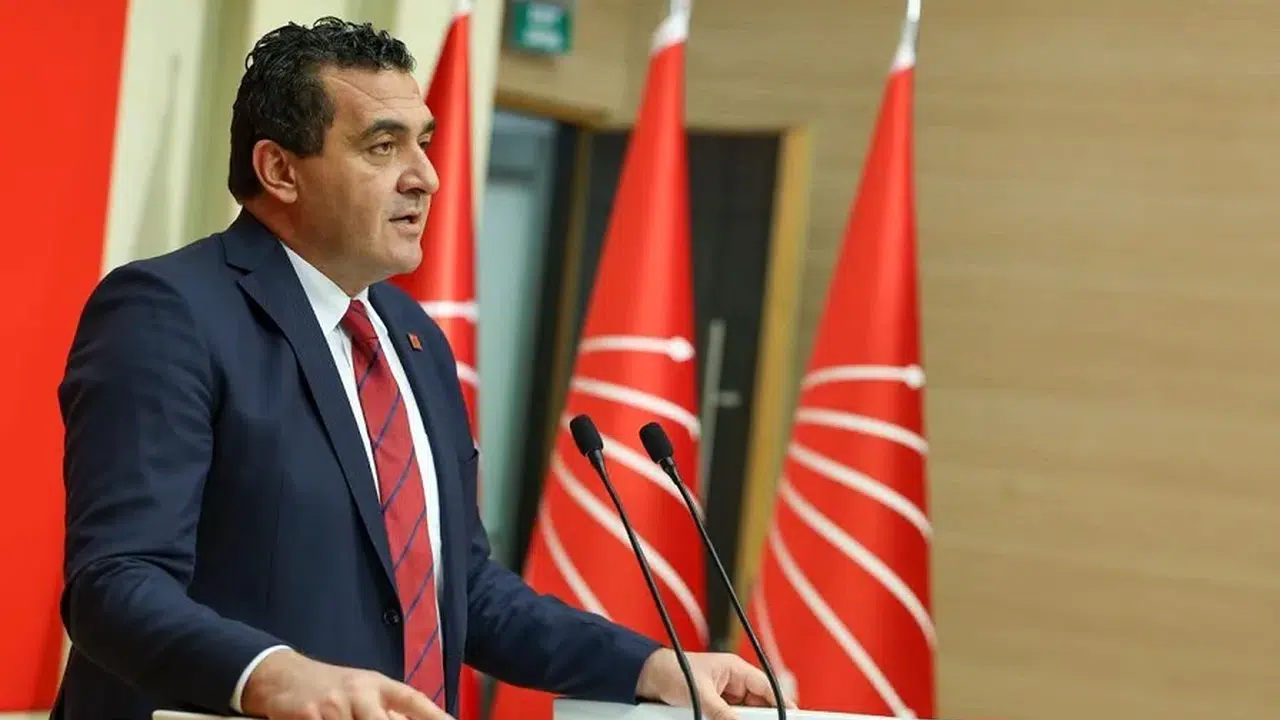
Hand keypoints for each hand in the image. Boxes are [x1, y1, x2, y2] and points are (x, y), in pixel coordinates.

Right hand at [241, 649, 451, 719]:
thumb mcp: (362, 691)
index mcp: (376, 685)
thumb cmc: (331, 688)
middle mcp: (359, 692)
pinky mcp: (310, 716)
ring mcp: (334, 705)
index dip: (435, 715)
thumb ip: (387, 709)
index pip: (412, 699)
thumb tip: (419, 719)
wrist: (282, 676)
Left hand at [635, 649, 795, 719]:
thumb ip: (719, 710)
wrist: (648, 677)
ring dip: (742, 719)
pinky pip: (728, 717)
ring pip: (743, 713)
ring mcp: (724, 695)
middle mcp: (733, 682)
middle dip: (760, 716)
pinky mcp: (714, 707)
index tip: (792, 715)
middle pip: (757, 704)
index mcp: (735, 669)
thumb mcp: (699, 692)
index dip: (780, 702)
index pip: (766, 687)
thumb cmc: (672, 670)